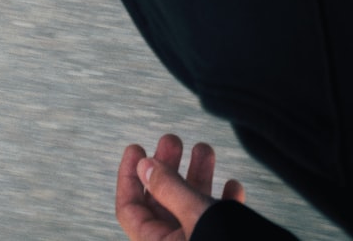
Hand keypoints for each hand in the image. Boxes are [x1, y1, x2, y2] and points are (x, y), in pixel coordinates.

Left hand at [115, 134, 245, 240]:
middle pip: (161, 202)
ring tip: (205, 149)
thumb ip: (168, 188)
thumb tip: (143, 165)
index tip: (137, 148)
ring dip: (198, 177)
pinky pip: (217, 222)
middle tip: (173, 140)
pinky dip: (223, 201)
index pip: (130, 208)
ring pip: (191, 207)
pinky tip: (233, 185)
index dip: (129, 176)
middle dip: (168, 168)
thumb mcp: (195, 214)